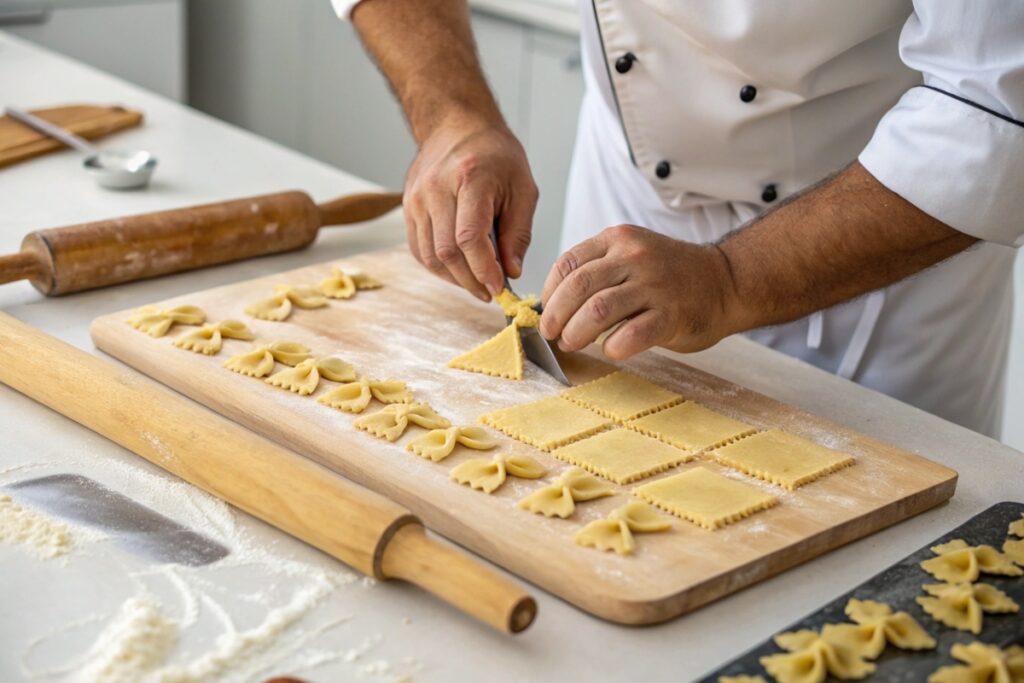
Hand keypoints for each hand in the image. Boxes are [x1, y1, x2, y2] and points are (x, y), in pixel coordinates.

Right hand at [404, 118, 537, 300]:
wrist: (456, 125)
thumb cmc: (494, 154)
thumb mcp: (523, 188)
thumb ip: (519, 233)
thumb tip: (512, 272)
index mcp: (470, 177)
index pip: (469, 237)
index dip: (484, 269)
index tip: (499, 288)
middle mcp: (436, 188)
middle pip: (447, 251)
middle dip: (471, 280)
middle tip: (490, 292)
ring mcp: (417, 198)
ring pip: (430, 256)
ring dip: (455, 278)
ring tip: (477, 282)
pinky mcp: (408, 207)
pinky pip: (420, 249)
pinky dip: (440, 267)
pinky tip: (458, 270)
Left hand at [539, 225, 739, 358]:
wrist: (725, 281)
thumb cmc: (668, 276)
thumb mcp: (631, 256)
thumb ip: (597, 271)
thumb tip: (552, 305)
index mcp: (618, 240)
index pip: (568, 263)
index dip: (549, 293)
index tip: (546, 313)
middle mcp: (634, 257)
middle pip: (577, 287)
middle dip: (556, 316)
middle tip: (552, 335)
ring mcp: (654, 285)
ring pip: (598, 310)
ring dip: (576, 333)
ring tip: (572, 344)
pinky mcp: (671, 315)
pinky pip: (632, 335)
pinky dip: (613, 347)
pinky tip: (611, 349)